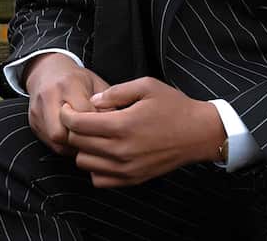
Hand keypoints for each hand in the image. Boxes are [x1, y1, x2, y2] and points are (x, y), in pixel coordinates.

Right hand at [25, 53, 109, 155]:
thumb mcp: (95, 83)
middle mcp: (49, 97)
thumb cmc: (76, 78)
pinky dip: (64, 146)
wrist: (47, 70)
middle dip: (80, 141)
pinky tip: (74, 140)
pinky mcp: (33, 121)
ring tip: (86, 142)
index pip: (82, 114)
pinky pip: (50, 144)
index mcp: (68, 84)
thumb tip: (119, 124)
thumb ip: (108, 102)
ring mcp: (38, 110)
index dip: (97, 126)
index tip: (107, 129)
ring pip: (55, 141)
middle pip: (62, 132)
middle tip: (94, 140)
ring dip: (72, 146)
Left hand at [59, 76, 224, 187]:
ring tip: (92, 135)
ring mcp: (127, 168)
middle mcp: (121, 150)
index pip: (77, 125)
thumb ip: (114, 92)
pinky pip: (99, 180)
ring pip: (84, 163)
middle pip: (77, 143)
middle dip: (73, 128)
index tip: (69, 107)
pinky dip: (95, 167)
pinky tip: (103, 152)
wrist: (199, 133)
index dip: (66, 113)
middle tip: (79, 118)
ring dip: (83, 148)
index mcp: (122, 125)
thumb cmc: (173, 106)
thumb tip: (92, 102)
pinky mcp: (133, 179)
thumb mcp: (145, 86)